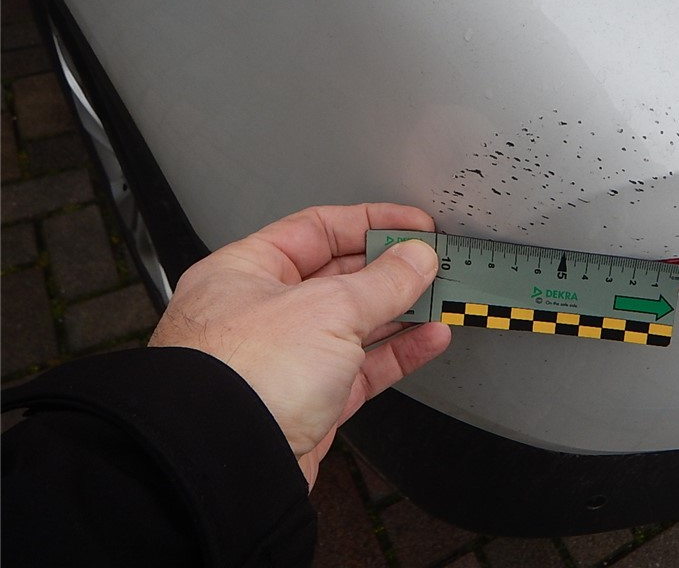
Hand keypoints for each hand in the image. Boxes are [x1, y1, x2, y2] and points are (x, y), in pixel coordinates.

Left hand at [148, 204, 450, 488]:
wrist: (227, 464)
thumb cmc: (242, 378)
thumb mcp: (328, 309)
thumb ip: (382, 281)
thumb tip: (415, 258)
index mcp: (245, 271)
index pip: (316, 229)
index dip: (370, 223)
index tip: (413, 226)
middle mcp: (260, 313)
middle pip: (338, 277)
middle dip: (390, 270)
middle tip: (432, 264)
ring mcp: (284, 360)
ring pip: (354, 325)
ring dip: (400, 312)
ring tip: (441, 299)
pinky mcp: (307, 403)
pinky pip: (361, 368)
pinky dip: (397, 353)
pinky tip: (429, 339)